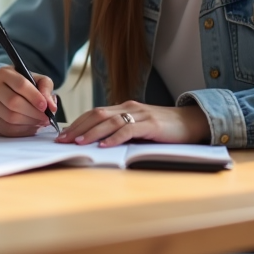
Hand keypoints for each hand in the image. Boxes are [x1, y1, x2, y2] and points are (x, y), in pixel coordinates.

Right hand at [0, 65, 57, 136]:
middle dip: (33, 113)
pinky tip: (30, 127)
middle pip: (13, 102)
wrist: (7, 93)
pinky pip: (6, 128)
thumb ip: (46, 89)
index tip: (45, 107)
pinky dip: (22, 130)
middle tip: (46, 118)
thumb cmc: (25, 87)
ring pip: (10, 117)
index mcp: (5, 73)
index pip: (20, 84)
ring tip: (39, 122)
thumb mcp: (38, 81)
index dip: (34, 97)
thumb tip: (51, 107)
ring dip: (29, 123)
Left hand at [55, 102, 209, 146]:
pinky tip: (104, 146)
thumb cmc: (164, 128)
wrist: (191, 121)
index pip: (95, 113)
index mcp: (124, 108)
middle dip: (78, 127)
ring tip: (79, 142)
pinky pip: (129, 130)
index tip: (63, 135)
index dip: (77, 123)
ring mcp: (140, 114)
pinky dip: (115, 138)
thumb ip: (122, 130)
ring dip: (92, 132)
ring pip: (110, 121)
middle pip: (97, 115)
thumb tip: (98, 144)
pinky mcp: (151, 124)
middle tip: (63, 139)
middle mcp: (129, 108)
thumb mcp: (139, 127)